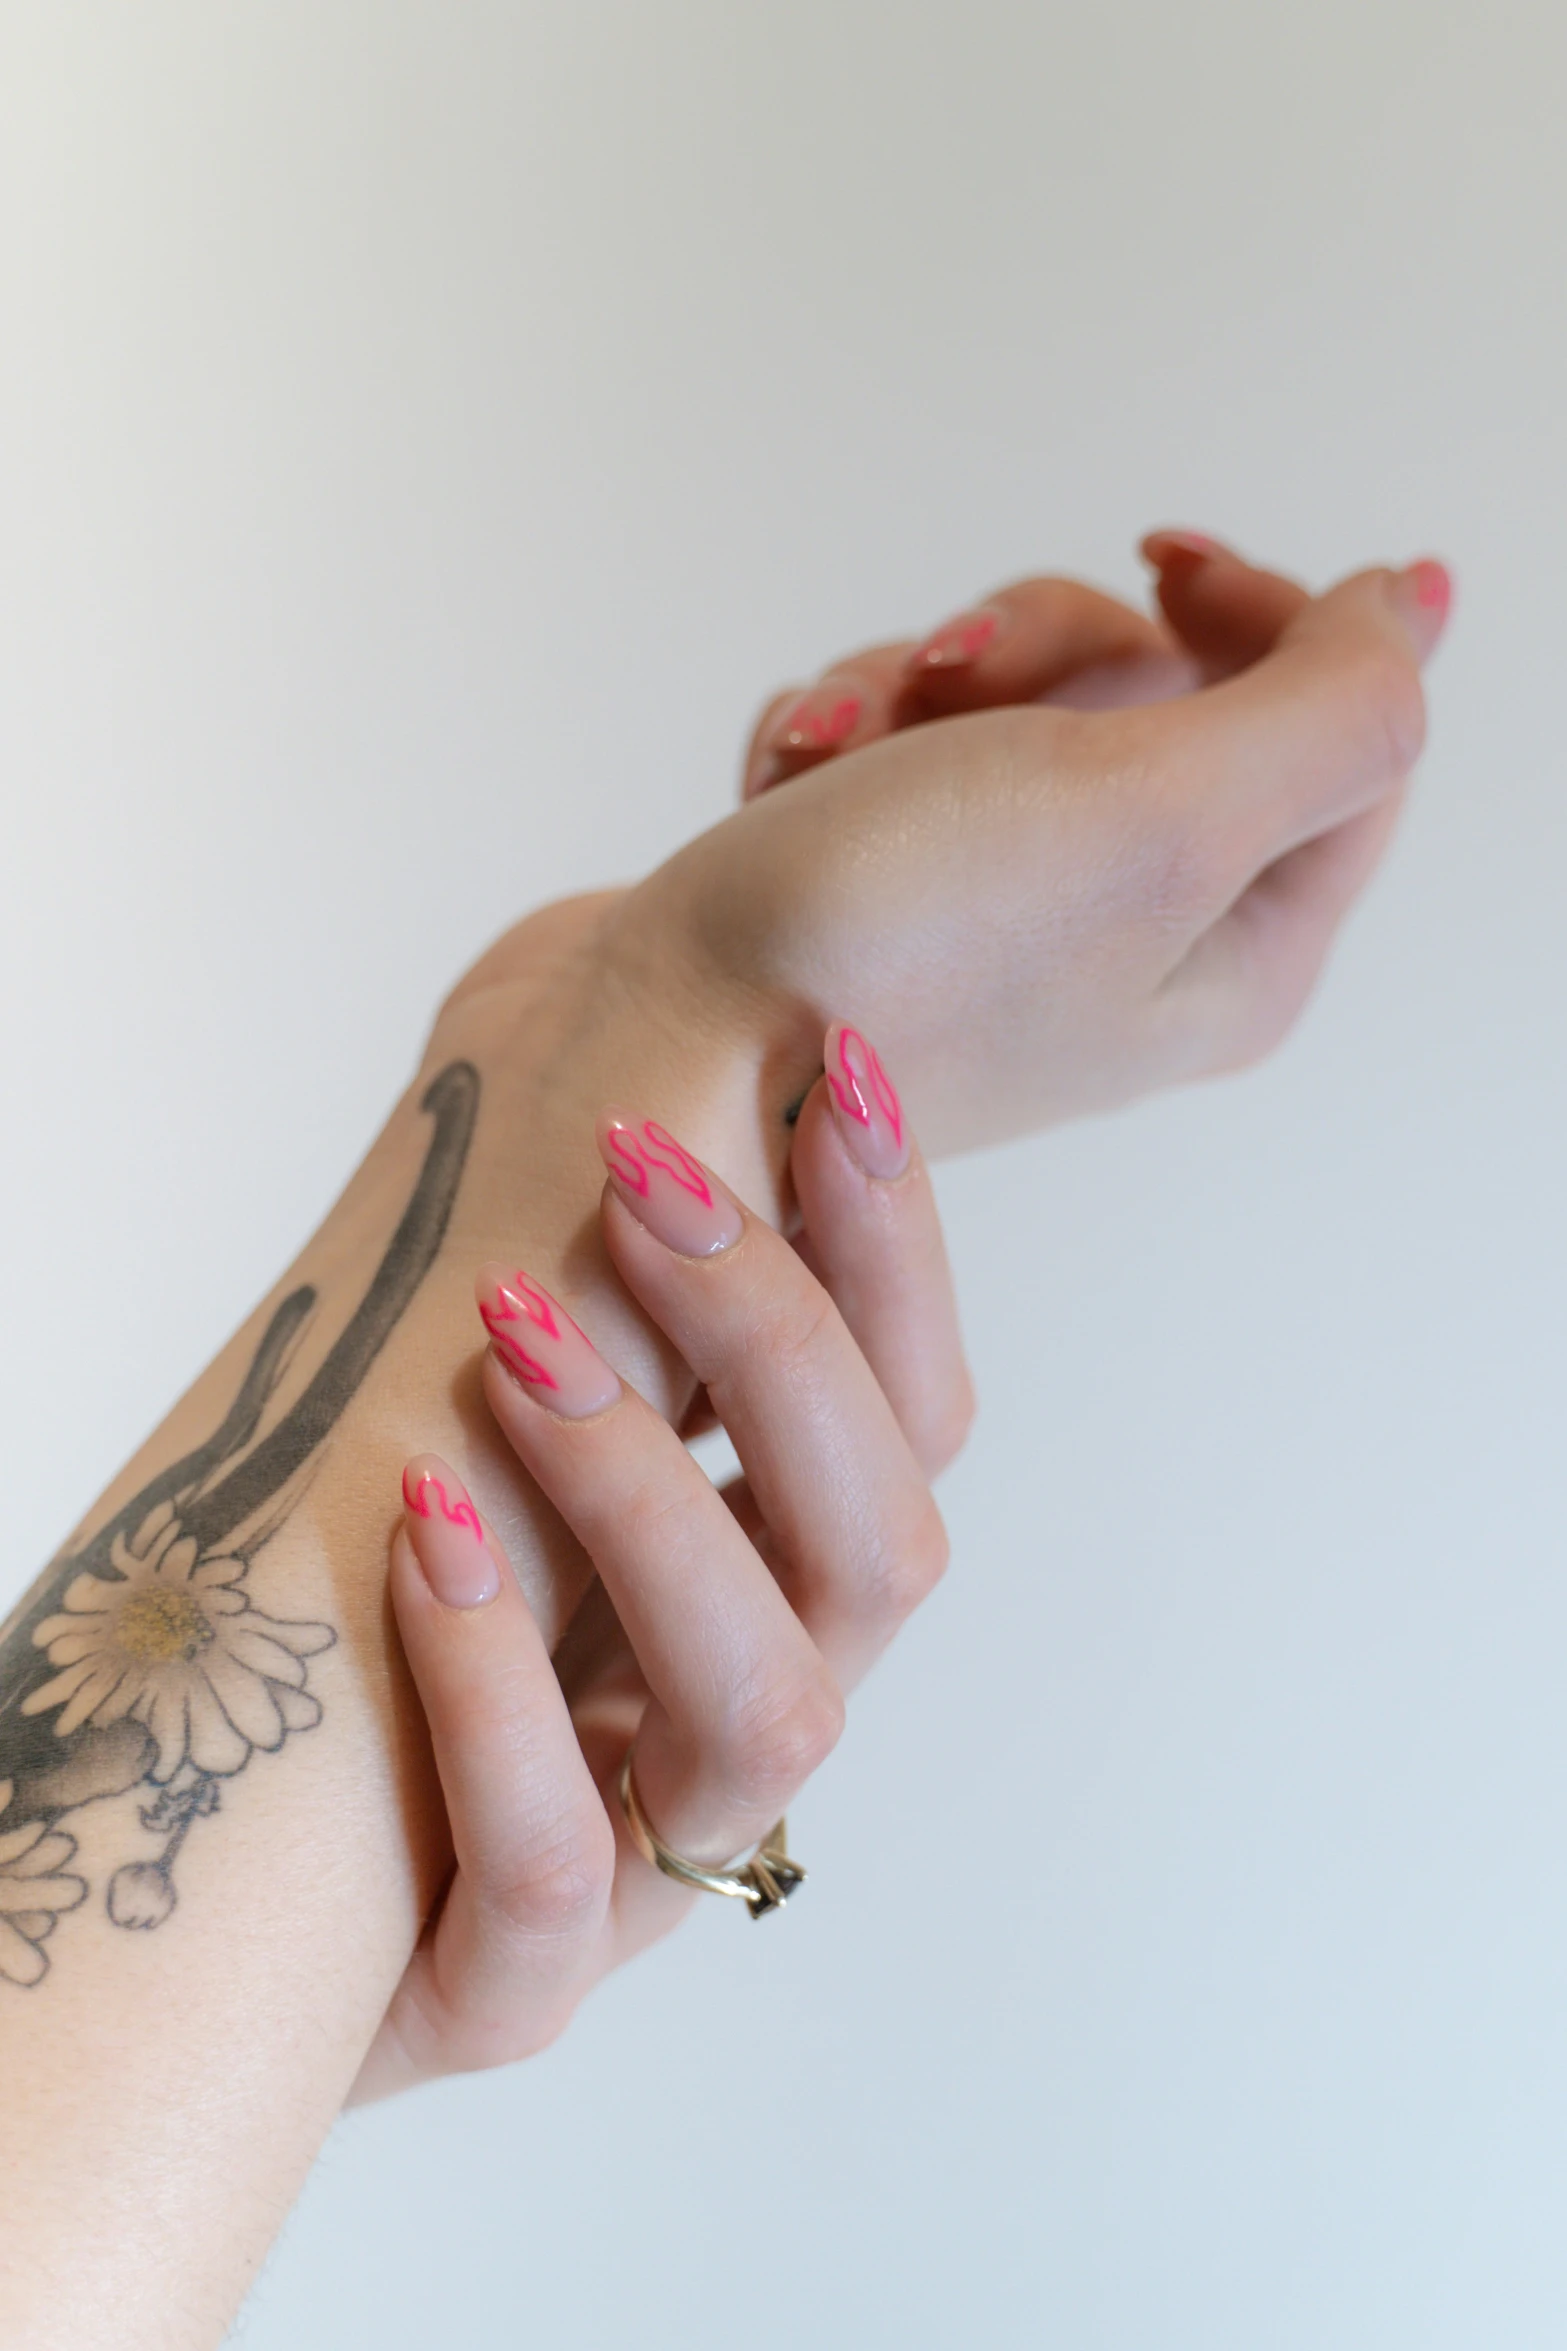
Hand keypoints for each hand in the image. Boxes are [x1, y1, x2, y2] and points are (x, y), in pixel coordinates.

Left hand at [351, 1028, 965, 2098]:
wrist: (231, 1829)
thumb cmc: (382, 1555)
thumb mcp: (497, 1365)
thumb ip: (597, 1206)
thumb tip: (668, 982)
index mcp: (772, 1572)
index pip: (918, 1409)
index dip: (899, 1243)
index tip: (835, 1065)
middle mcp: (748, 1706)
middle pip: (883, 1546)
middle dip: (778, 1340)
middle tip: (639, 1182)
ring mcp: (651, 1856)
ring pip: (769, 1713)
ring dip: (655, 1501)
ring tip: (516, 1346)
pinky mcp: (513, 1983)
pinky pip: (563, 1878)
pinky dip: (506, 1698)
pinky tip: (423, 1543)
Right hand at [600, 534, 1450, 1155]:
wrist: (644, 1054)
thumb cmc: (882, 959)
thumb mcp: (1161, 818)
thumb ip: (1335, 703)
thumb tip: (1415, 601)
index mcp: (1237, 949)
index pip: (1347, 729)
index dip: (1267, 616)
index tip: (1163, 568)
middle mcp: (1132, 936)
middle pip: (1170, 690)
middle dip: (1046, 649)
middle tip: (965, 692)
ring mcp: (1000, 914)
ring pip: (1022, 696)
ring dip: (916, 682)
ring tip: (834, 753)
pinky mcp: (880, 887)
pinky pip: (904, 736)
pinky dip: (843, 730)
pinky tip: (786, 783)